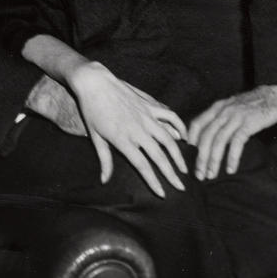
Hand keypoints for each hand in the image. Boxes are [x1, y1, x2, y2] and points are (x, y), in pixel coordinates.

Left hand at [26, 68, 187, 198]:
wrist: (94, 83)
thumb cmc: (91, 111)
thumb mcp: (95, 137)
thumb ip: (104, 159)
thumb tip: (104, 180)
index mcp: (123, 140)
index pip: (143, 166)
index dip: (154, 182)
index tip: (163, 194)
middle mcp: (138, 130)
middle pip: (160, 156)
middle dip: (172, 174)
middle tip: (181, 188)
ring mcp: (146, 116)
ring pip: (169, 139)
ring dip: (179, 155)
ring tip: (185, 168)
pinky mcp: (150, 105)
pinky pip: (170, 116)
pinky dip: (180, 127)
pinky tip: (185, 137)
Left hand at [188, 83, 276, 180]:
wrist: (275, 93)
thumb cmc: (254, 104)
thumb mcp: (232, 108)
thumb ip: (222, 120)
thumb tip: (212, 140)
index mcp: (217, 107)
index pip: (196, 124)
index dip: (190, 140)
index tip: (188, 155)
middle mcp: (223, 111)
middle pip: (205, 137)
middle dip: (200, 158)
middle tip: (199, 175)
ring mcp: (235, 117)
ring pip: (218, 141)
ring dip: (213, 160)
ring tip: (211, 175)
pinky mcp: (249, 123)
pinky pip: (237, 142)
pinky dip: (232, 157)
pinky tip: (231, 169)